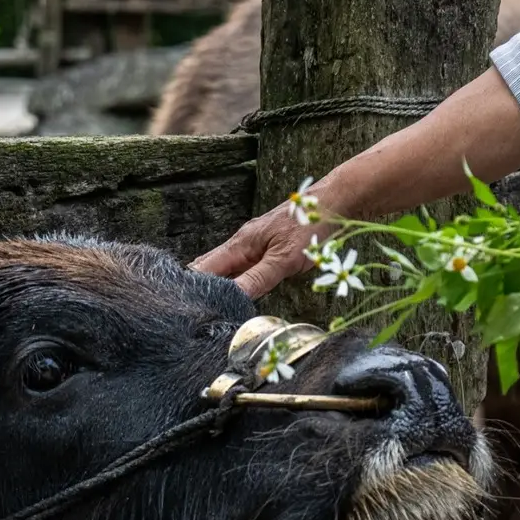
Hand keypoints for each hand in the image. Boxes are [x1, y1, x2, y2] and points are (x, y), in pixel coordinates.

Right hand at [190, 199, 328, 299]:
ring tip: (207, 311)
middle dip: (199, 290)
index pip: (203, 268)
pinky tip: (234, 297)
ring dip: (216, 288)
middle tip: (192, 316)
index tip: (186, 309)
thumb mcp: (284, 259)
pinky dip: (234, 283)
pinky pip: (242, 269)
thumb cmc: (310, 226)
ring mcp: (252, 246)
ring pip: (226, 270)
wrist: (333, 202)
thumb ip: (257, 279)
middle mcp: (241, 244)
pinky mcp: (265, 250)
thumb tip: (232, 298)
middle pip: (209, 269)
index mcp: (240, 245)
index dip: (192, 288)